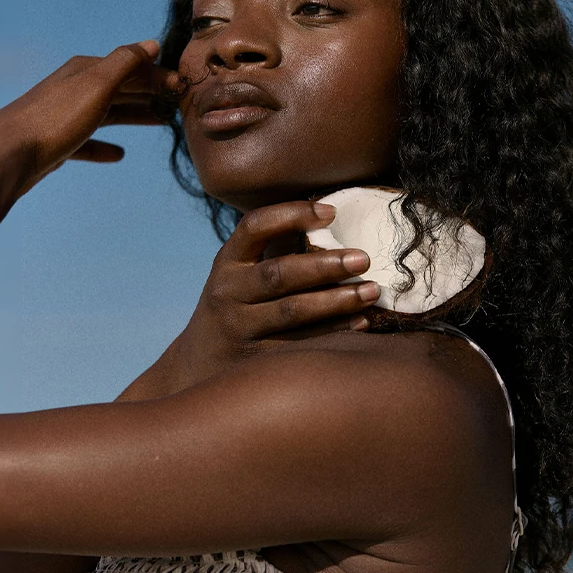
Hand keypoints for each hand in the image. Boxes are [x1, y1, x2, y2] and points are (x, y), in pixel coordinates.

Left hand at [0, 40, 178, 200]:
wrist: (9, 153)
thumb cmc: (56, 117)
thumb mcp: (97, 84)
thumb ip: (125, 63)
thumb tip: (150, 44)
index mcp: (86, 70)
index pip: (130, 67)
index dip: (158, 75)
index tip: (183, 86)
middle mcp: (74, 88)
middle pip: (120, 87)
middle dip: (149, 91)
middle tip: (177, 101)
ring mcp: (64, 115)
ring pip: (106, 112)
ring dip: (132, 115)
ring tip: (158, 122)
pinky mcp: (56, 142)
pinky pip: (86, 141)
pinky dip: (103, 145)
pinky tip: (117, 154)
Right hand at [170, 200, 382, 389]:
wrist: (199, 361)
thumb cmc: (237, 304)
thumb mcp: (241, 272)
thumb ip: (276, 247)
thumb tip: (333, 216)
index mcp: (227, 261)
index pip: (255, 227)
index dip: (292, 215)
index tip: (332, 211)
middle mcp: (229, 292)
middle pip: (278, 274)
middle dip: (323, 266)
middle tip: (363, 258)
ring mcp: (240, 327)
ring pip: (292, 312)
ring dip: (336, 301)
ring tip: (372, 291)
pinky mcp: (255, 359)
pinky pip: (300, 343)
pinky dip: (334, 331)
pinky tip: (362, 321)